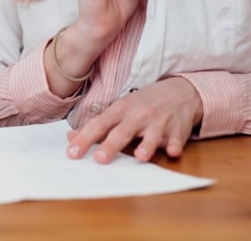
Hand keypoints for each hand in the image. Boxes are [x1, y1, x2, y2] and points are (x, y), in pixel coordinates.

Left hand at [65, 77, 202, 162]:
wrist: (179, 91)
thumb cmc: (144, 103)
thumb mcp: (120, 109)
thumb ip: (97, 125)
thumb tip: (71, 139)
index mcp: (121, 109)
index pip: (99, 125)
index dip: (85, 138)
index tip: (73, 153)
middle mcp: (139, 115)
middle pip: (122, 132)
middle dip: (111, 145)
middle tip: (99, 159)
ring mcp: (159, 123)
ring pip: (152, 136)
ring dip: (147, 146)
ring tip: (141, 157)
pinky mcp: (178, 131)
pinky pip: (176, 140)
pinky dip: (175, 146)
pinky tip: (173, 152)